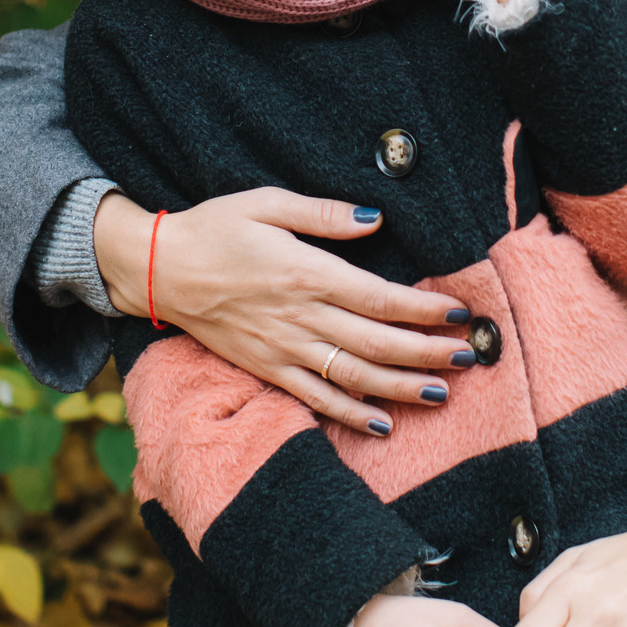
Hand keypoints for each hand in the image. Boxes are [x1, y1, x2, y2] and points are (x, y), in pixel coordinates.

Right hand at [92, 189, 468, 434]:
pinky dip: (349, 413)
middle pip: (376, 342)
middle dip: (426, 352)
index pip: (379, 298)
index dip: (423, 308)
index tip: (459, 312)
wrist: (158, 270)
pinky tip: (381, 423)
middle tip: (468, 357)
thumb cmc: (215, 228)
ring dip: (400, 387)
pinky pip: (314, 397)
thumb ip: (324, 214)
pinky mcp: (266, 368)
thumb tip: (376, 220)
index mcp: (305, 273)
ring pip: (353, 375)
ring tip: (441, 392)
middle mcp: (299, 317)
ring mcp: (282, 349)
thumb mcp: (268, 203)